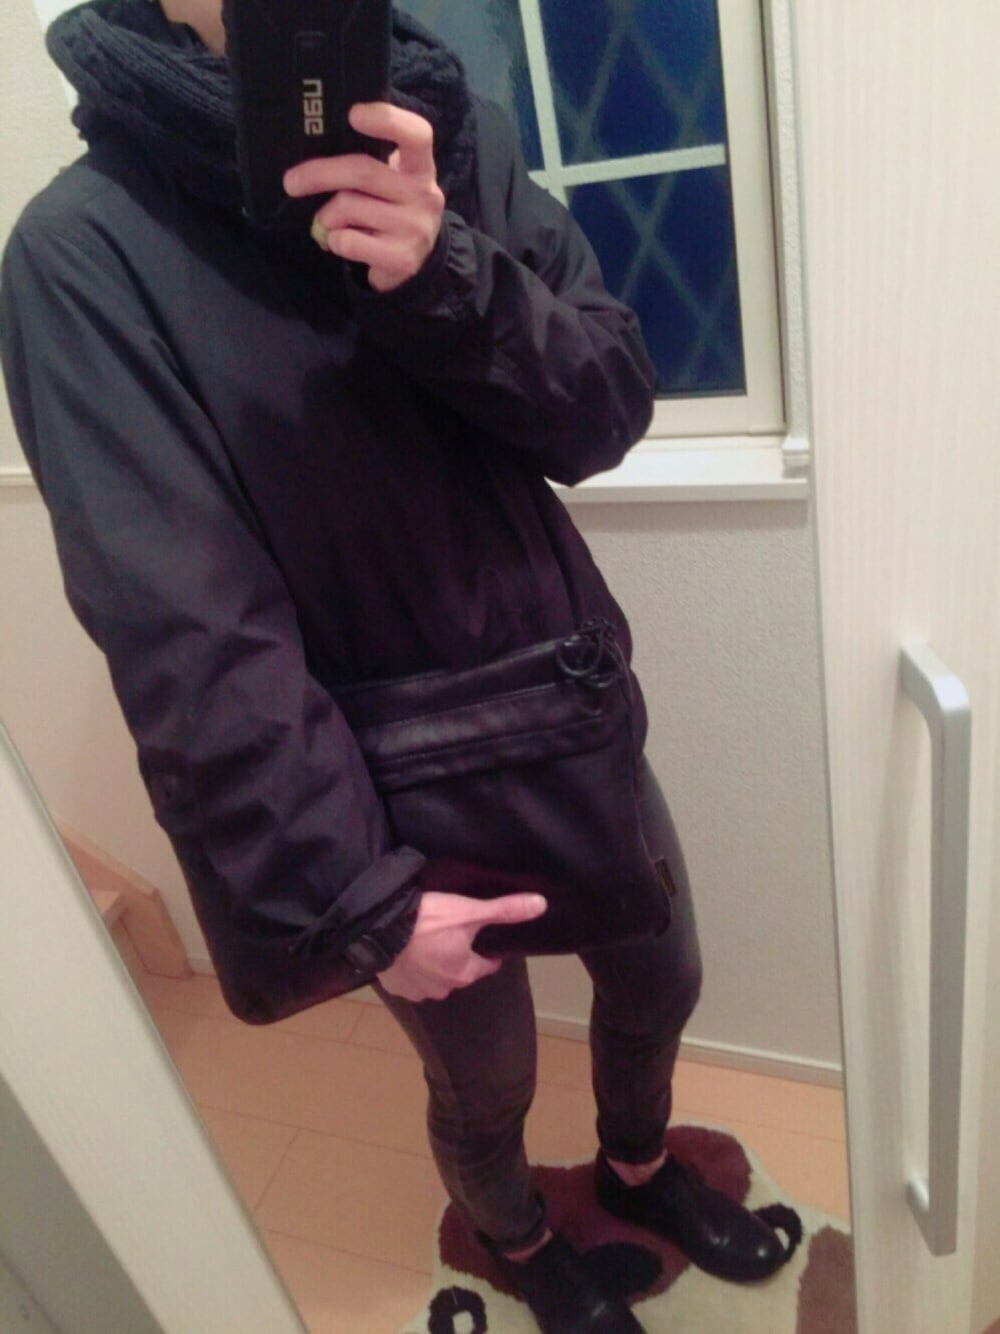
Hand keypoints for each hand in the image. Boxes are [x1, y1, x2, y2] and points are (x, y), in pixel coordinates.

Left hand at [283, 102, 444, 292]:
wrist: (411, 262)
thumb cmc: (388, 210)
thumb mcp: (389, 181)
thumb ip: (366, 161)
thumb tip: (315, 146)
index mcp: (420, 166)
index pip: (416, 134)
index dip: (386, 119)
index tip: (353, 114)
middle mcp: (424, 194)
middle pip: (363, 171)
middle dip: (320, 174)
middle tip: (291, 182)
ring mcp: (415, 228)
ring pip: (349, 207)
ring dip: (327, 216)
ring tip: (331, 223)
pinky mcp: (402, 259)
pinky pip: (348, 241)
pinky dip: (333, 241)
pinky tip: (341, 242)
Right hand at [378, 891, 546, 1002]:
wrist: (379, 929)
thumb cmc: (428, 920)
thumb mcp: (470, 911)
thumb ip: (505, 910)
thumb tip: (541, 905)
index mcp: (464, 972)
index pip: (486, 965)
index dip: (486, 951)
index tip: (481, 938)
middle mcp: (443, 988)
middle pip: (459, 971)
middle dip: (457, 955)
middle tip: (448, 931)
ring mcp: (417, 991)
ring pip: (433, 977)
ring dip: (432, 963)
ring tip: (425, 939)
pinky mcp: (395, 987)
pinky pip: (409, 979)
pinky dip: (410, 967)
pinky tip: (405, 950)